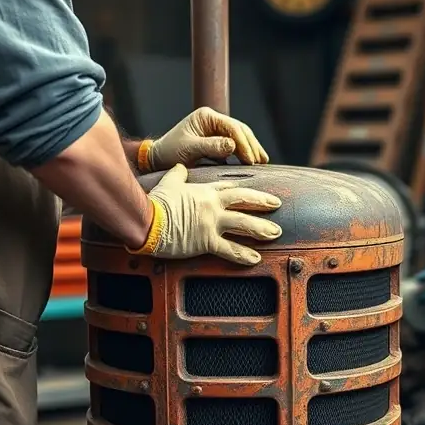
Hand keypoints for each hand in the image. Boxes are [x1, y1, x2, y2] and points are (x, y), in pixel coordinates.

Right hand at [132, 164, 281, 264]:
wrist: (147, 219)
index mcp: (205, 191)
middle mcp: (213, 205)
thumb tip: (179, 166)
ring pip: (243, 224)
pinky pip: (229, 249)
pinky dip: (243, 255)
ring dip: (261, 228)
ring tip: (275, 232)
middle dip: (263, 201)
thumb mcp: (168, 182)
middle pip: (244, 200)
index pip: (229, 187)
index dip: (244, 189)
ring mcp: (212, 223)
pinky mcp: (206, 241)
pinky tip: (256, 258)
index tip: (255, 191)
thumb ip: (177, 174)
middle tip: (277, 204)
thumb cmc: (156, 202)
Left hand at [142, 107, 268, 170]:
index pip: (232, 127)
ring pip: (240, 136)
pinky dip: (244, 152)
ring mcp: (215, 129)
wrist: (158, 159)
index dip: (244, 143)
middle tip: (260, 161)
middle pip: (240, 130)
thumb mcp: (189, 150)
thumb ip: (211, 146)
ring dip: (251, 148)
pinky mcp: (216, 140)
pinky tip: (253, 161)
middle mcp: (212, 120)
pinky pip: (235, 144)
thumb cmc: (169, 152)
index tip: (250, 159)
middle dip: (251, 145)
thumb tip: (233, 145)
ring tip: (262, 162)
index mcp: (206, 116)